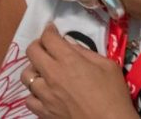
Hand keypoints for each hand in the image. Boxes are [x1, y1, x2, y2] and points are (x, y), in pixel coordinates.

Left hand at [22, 25, 136, 118]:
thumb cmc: (114, 96)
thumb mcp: (108, 66)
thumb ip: (85, 52)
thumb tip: (68, 44)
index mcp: (68, 60)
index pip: (48, 38)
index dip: (49, 31)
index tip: (52, 30)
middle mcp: (51, 75)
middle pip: (32, 51)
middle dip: (38, 45)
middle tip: (47, 47)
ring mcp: (45, 95)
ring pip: (26, 76)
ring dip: (34, 71)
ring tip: (44, 73)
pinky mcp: (44, 112)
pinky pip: (29, 99)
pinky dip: (34, 95)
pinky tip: (44, 94)